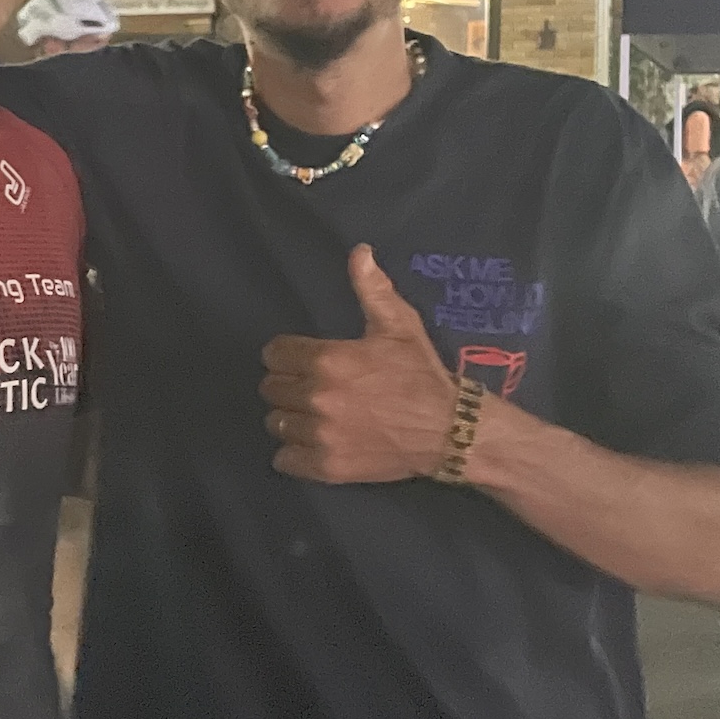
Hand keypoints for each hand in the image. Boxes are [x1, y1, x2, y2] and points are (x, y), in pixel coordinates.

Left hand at [259, 244, 455, 483]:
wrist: (449, 430)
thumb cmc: (421, 374)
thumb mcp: (400, 326)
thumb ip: (372, 289)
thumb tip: (359, 252)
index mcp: (326, 360)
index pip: (273, 354)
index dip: (285, 355)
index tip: (300, 360)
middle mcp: (315, 396)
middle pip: (270, 389)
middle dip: (286, 385)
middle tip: (311, 389)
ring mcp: (319, 434)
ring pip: (276, 423)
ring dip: (290, 418)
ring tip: (313, 416)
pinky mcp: (325, 466)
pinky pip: (284, 460)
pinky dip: (294, 454)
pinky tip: (312, 444)